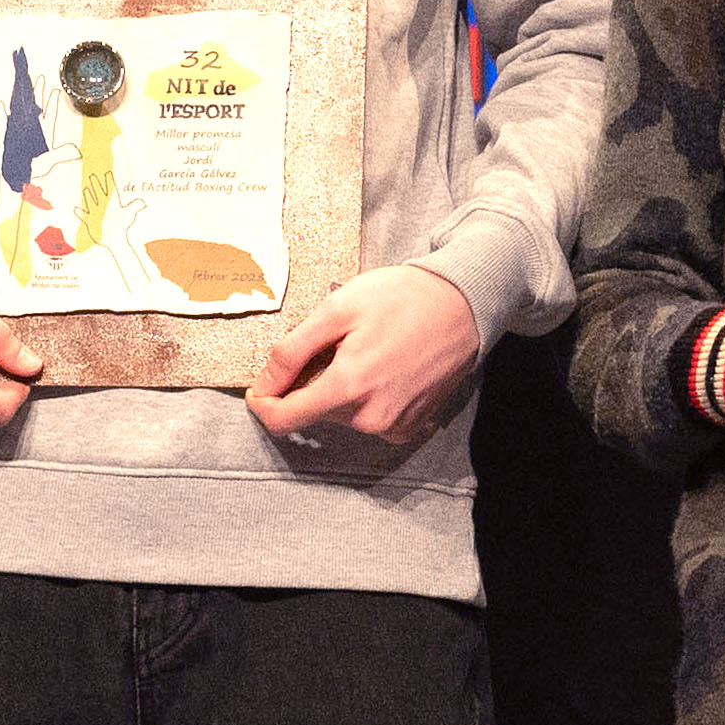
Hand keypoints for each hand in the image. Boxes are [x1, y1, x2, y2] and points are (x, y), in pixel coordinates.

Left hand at [249, 263, 484, 442]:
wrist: (463, 305)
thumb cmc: (401, 298)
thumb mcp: (337, 309)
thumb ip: (292, 351)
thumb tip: (263, 386)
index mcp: (348, 387)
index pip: (284, 420)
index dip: (264, 403)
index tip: (261, 387)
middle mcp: (370, 417)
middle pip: (314, 412)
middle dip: (313, 382)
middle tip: (336, 344)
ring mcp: (393, 425)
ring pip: (342, 414)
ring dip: (341, 387)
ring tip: (365, 350)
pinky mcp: (410, 425)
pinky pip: (370, 418)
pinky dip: (366, 396)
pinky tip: (383, 367)